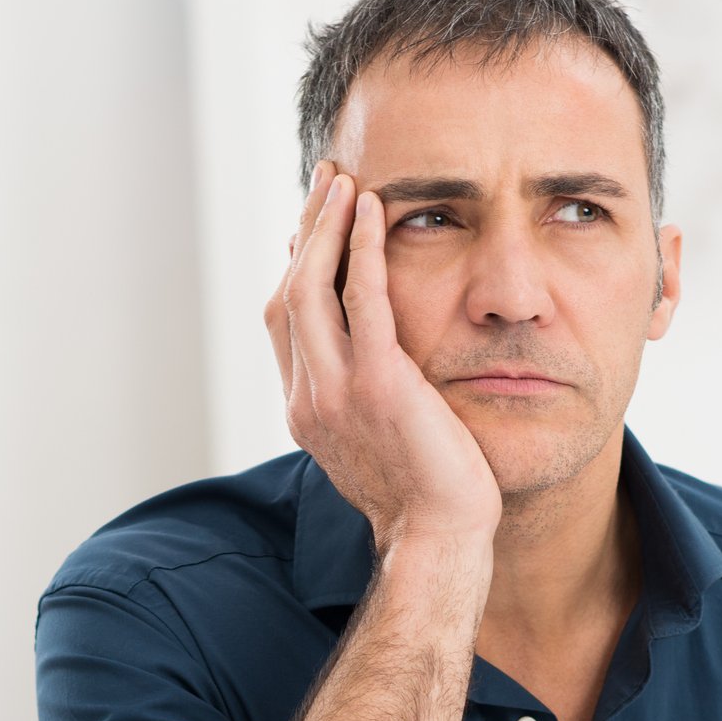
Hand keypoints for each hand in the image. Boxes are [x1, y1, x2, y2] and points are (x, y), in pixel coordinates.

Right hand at [264, 161, 501, 554]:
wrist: (436, 538)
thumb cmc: (424, 497)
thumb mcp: (378, 440)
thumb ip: (363, 397)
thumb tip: (372, 360)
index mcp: (306, 411)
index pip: (285, 323)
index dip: (294, 268)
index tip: (311, 227)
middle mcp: (308, 397)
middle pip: (287, 294)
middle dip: (303, 233)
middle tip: (325, 182)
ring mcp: (335, 390)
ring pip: (310, 287)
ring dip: (324, 226)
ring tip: (344, 182)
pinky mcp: (377, 383)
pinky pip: (362, 298)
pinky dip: (362, 247)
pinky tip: (371, 210)